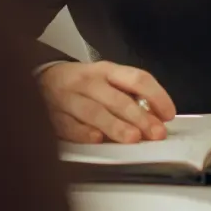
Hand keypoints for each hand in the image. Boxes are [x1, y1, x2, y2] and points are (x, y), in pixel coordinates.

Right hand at [38, 62, 176, 143]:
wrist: (42, 79)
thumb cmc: (83, 84)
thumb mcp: (107, 81)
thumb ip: (129, 98)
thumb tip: (155, 120)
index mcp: (107, 71)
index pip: (137, 79)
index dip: (156, 96)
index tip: (168, 114)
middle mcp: (89, 82)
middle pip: (117, 99)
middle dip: (139, 117)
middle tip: (155, 133)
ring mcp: (69, 98)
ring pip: (94, 112)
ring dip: (115, 126)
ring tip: (132, 138)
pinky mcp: (53, 114)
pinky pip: (69, 125)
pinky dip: (83, 133)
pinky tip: (96, 139)